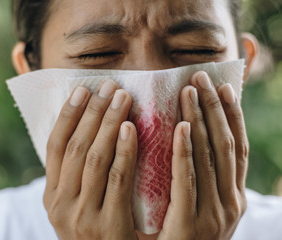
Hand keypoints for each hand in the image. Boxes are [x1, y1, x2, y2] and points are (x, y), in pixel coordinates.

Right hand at [43, 81, 138, 239]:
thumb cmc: (99, 233)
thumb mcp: (78, 207)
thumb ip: (78, 178)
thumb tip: (90, 131)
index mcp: (51, 197)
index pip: (54, 147)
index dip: (67, 116)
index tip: (81, 90)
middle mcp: (60, 205)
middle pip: (75, 147)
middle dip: (92, 112)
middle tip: (108, 85)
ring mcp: (82, 216)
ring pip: (94, 158)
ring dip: (107, 123)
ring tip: (122, 97)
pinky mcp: (108, 226)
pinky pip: (117, 179)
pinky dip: (123, 150)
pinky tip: (131, 128)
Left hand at [153, 71, 247, 239]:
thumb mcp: (196, 207)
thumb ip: (193, 177)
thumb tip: (185, 138)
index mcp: (233, 197)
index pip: (236, 147)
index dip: (232, 115)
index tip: (223, 86)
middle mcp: (230, 203)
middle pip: (225, 145)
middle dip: (214, 108)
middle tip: (200, 77)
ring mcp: (214, 216)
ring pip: (209, 157)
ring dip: (201, 120)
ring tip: (189, 90)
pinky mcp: (190, 226)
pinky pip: (188, 181)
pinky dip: (187, 152)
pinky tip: (181, 127)